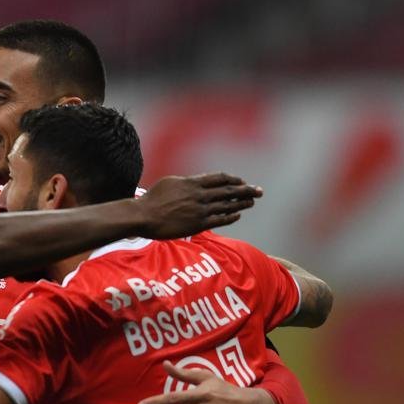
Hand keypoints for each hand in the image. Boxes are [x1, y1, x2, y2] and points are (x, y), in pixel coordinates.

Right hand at [135, 173, 261, 238]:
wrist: (145, 216)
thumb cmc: (153, 199)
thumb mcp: (170, 182)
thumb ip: (187, 182)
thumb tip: (196, 182)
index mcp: (193, 183)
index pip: (220, 178)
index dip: (234, 180)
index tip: (242, 181)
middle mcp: (200, 195)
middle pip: (229, 191)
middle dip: (246, 190)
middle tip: (259, 191)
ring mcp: (201, 210)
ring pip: (228, 205)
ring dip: (242, 203)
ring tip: (252, 202)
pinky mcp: (198, 224)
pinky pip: (220, 220)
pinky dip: (231, 216)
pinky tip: (238, 215)